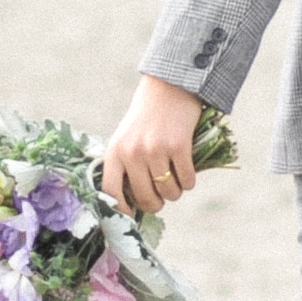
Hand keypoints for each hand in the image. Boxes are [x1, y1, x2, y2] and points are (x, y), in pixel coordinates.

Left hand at [101, 74, 209, 215]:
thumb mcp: (126, 138)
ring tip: (176, 181)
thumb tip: (133, 203)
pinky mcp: (179, 146)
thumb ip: (125, 165)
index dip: (122, 209)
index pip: (111, 191)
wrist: (169, 86)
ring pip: (169, 192)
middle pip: (145, 197)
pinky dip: (189, 182)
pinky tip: (188, 173)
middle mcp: (133, 152)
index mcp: (115, 151)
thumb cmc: (147, 117)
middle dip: (157, 204)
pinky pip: (187, 180)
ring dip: (176, 192)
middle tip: (162, 199)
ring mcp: (156, 149)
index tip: (133, 214)